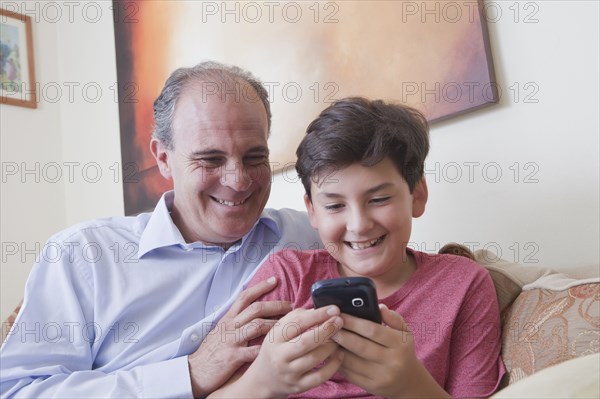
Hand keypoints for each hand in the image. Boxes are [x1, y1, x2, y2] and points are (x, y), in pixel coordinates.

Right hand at [188, 277, 291, 396]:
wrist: (194, 371)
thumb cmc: (210, 351)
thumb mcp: (220, 331)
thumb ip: (235, 322)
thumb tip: (253, 313)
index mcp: (228, 319)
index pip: (245, 297)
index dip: (261, 287)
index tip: (275, 280)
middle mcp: (230, 326)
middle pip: (256, 309)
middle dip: (276, 305)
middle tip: (291, 306)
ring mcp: (231, 340)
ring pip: (257, 326)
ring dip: (275, 324)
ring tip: (290, 326)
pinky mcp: (233, 357)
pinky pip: (253, 351)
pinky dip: (266, 349)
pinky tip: (278, 348)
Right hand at [232, 305, 343, 398]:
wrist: (264, 378)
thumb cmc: (277, 347)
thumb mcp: (279, 330)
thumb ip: (297, 317)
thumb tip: (319, 309)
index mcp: (275, 338)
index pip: (297, 323)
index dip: (317, 315)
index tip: (334, 309)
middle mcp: (280, 356)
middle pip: (306, 342)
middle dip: (326, 330)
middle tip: (340, 321)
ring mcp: (289, 373)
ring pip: (314, 358)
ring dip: (331, 346)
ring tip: (340, 338)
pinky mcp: (298, 386)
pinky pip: (319, 377)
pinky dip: (333, 365)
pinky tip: (339, 355)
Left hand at [333, 304, 448, 397]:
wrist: (408, 381)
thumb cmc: (402, 350)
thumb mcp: (405, 332)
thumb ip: (393, 318)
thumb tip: (379, 306)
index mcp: (399, 344)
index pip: (372, 330)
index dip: (353, 322)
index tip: (339, 314)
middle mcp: (392, 361)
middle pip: (359, 346)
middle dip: (341, 335)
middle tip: (328, 326)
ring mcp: (381, 376)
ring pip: (352, 361)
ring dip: (336, 349)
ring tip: (327, 338)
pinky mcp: (371, 387)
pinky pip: (350, 373)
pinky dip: (338, 362)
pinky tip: (332, 353)